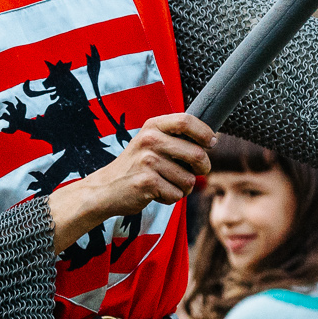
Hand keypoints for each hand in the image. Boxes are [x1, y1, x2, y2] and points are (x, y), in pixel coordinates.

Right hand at [46, 113, 214, 250]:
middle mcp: (149, 140)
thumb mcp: (150, 143)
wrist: (105, 188)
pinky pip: (177, 194)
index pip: (187, 120)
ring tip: (166, 184)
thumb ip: (175, 138)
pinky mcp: (146, 182)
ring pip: (189, 179)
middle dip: (203, 168)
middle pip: (196, 154)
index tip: (211, 143)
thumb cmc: (135, 167)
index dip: (205, 132)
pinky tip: (155, 193)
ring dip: (183, 187)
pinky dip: (170, 198)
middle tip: (196, 172)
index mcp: (152, 126)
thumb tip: (212, 139)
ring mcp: (147, 161)